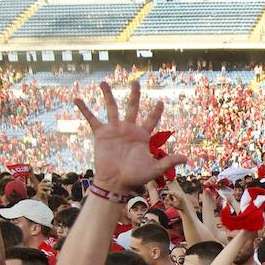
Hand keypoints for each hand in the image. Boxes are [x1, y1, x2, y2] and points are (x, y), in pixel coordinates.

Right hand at [73, 80, 184, 194]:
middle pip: (132, 107)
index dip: (156, 111)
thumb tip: (187, 159)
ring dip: (107, 95)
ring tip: (103, 82)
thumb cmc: (135, 177)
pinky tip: (77, 99)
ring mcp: (114, 130)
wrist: (115, 183)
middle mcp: (128, 129)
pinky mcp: (101, 134)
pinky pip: (92, 119)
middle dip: (134, 94)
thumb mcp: (154, 169)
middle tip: (136, 82)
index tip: (160, 101)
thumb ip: (168, 161)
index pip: (150, 119)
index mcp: (142, 136)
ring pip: (112, 108)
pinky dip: (84, 109)